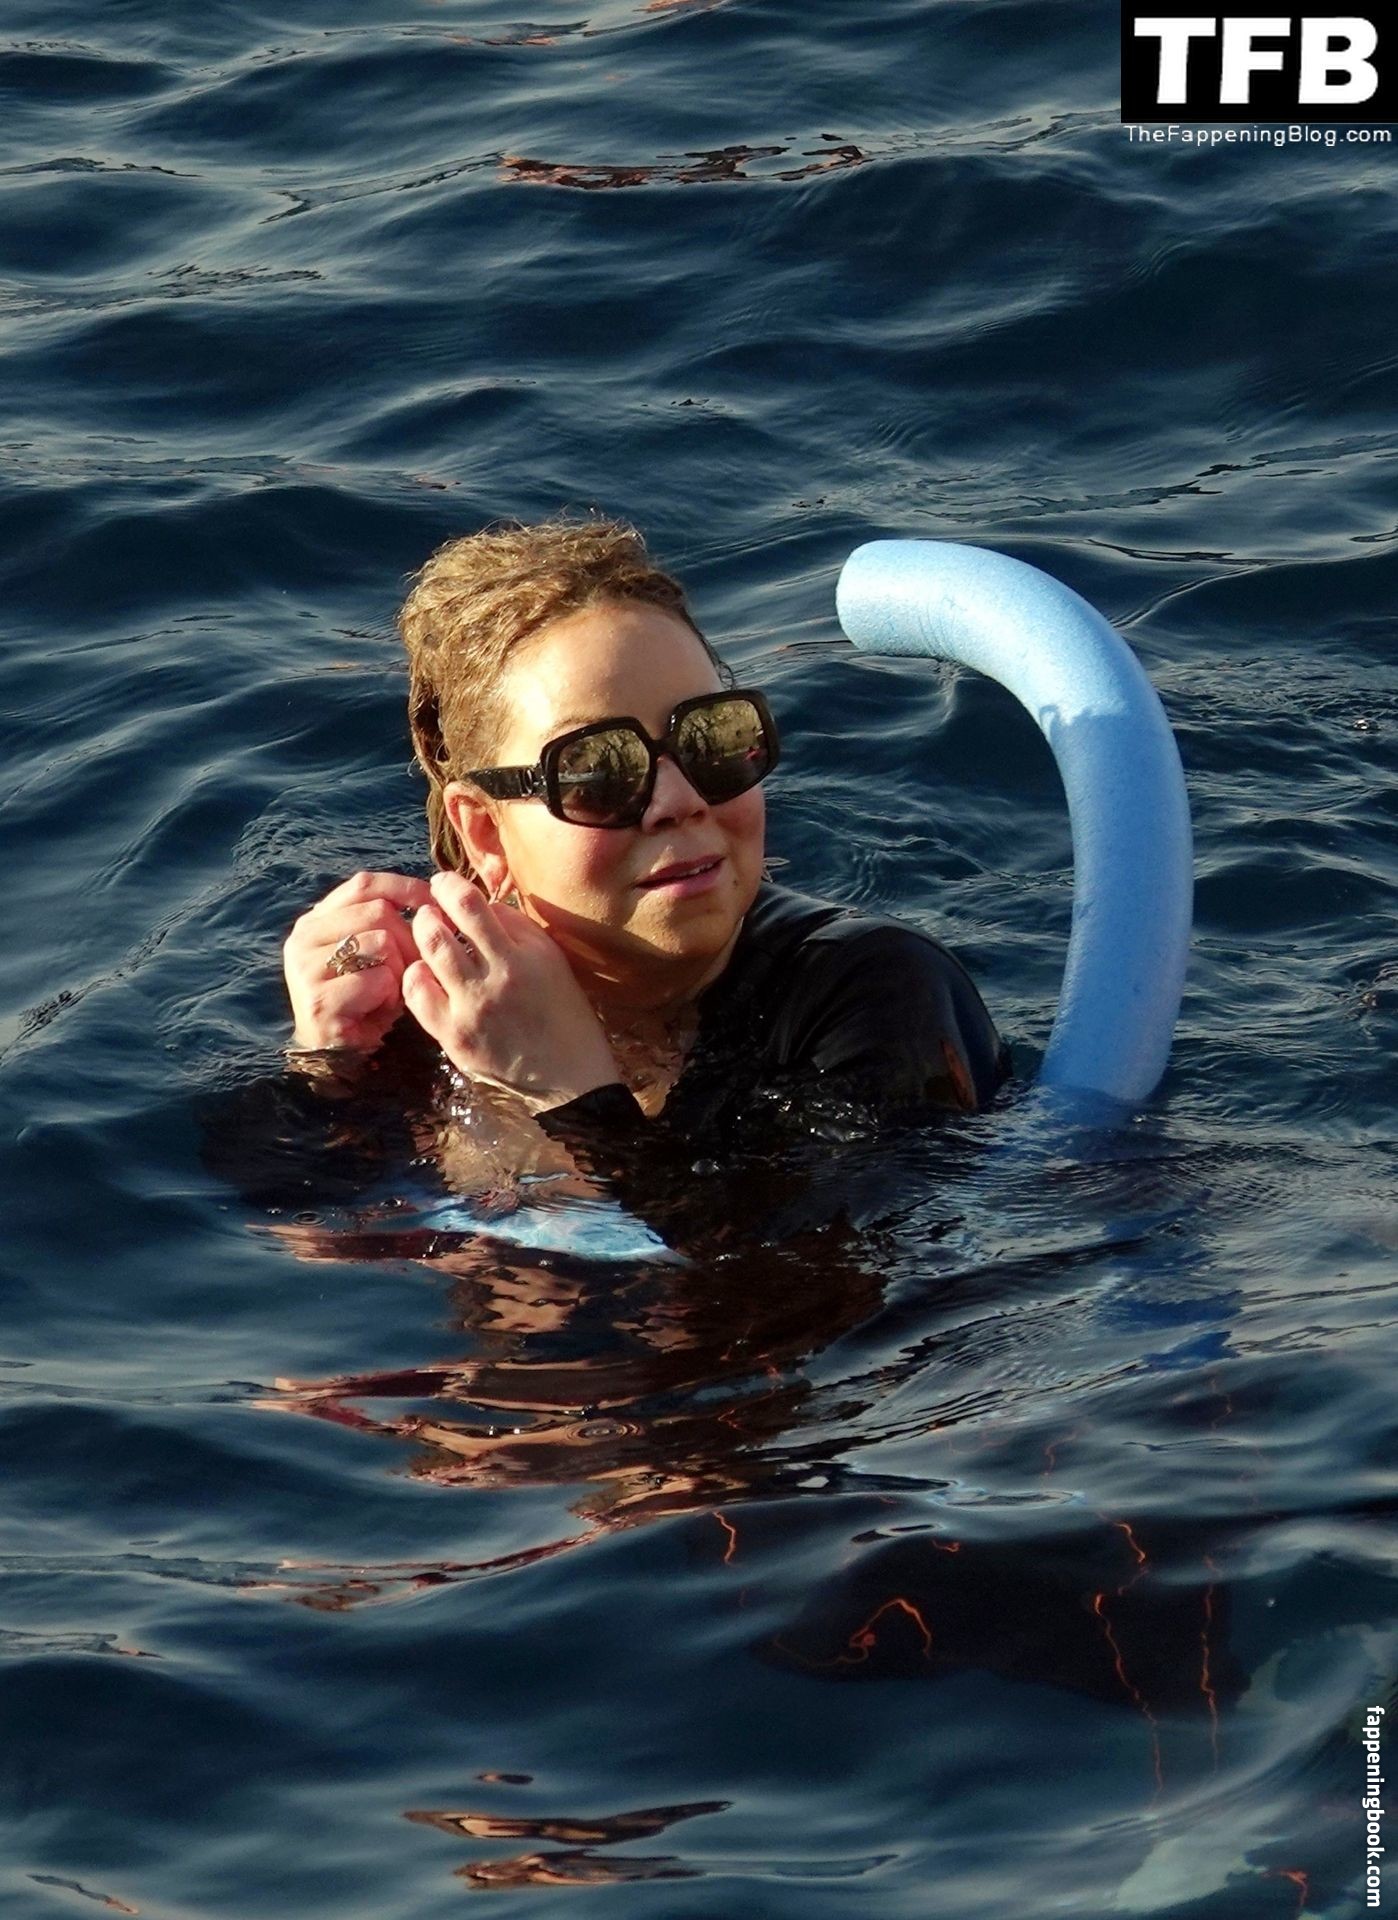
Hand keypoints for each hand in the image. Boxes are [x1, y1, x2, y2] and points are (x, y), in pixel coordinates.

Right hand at [283, 869, 434, 1052]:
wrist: (341, 1054)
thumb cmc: (367, 999)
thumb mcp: (378, 952)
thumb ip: (391, 922)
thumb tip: (436, 902)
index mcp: (316, 919)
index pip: (364, 884)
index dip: (405, 888)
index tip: (437, 902)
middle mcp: (303, 936)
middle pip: (378, 912)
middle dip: (410, 938)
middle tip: (418, 967)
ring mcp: (305, 968)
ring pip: (380, 943)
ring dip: (399, 971)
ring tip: (388, 993)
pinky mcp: (317, 1000)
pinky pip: (377, 980)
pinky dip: (389, 997)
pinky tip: (378, 1011)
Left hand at [401, 871, 619, 1110]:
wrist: (568, 1076)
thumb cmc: (563, 1012)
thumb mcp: (552, 960)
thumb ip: (517, 927)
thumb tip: (481, 903)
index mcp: (524, 957)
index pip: (471, 905)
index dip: (448, 886)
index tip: (443, 883)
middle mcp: (495, 981)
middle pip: (438, 931)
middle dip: (427, 912)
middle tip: (429, 910)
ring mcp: (471, 1012)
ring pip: (426, 958)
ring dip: (420, 939)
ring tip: (426, 936)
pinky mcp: (455, 1038)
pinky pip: (418, 996)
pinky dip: (416, 976)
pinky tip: (426, 974)